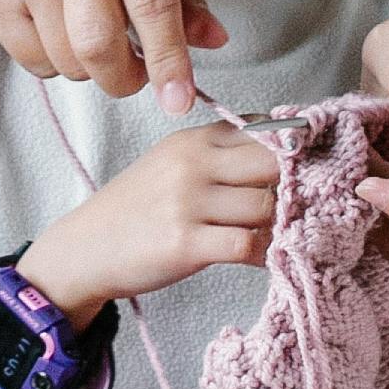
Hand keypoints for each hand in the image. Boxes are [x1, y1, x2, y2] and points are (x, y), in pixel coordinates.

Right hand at [0, 0, 226, 112]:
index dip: (168, 59)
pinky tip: (62, 29)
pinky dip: (55, 63)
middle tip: (134, 74)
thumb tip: (212, 40)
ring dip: (90, 70)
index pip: (152, 1)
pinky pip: (32, 59)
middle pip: (98, 42)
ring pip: (65, 58)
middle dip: (124, 79)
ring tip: (97, 38)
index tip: (179, 100)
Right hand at [25, 122, 279, 323]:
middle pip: (275, 163)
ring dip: (279, 226)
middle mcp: (192, 164)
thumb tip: (283, 156)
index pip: (265, 130)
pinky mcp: (186, 243)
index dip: (293, 152)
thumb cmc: (134, 210)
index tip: (304, 172)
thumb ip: (220, 155)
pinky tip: (258, 258)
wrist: (84, 249)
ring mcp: (188, 203)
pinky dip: (263, 254)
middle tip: (296, 207)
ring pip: (267, 206)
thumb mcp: (171, 164)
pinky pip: (248, 245)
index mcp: (193, 140)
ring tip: (273, 237)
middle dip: (293, 186)